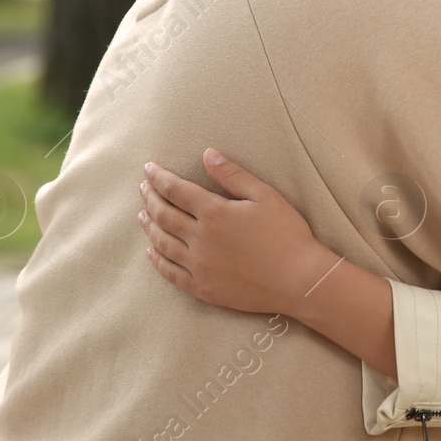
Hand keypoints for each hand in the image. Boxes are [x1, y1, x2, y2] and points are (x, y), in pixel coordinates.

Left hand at [138, 148, 339, 314]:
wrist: (298, 279)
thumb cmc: (287, 234)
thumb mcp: (265, 195)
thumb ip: (233, 175)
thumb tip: (208, 153)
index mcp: (214, 212)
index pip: (176, 190)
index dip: (159, 178)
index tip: (149, 169)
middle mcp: (200, 238)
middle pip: (164, 214)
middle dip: (150, 198)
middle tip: (143, 188)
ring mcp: (199, 265)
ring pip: (162, 242)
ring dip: (149, 226)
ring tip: (142, 216)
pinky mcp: (202, 287)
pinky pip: (170, 273)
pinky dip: (157, 260)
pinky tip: (152, 252)